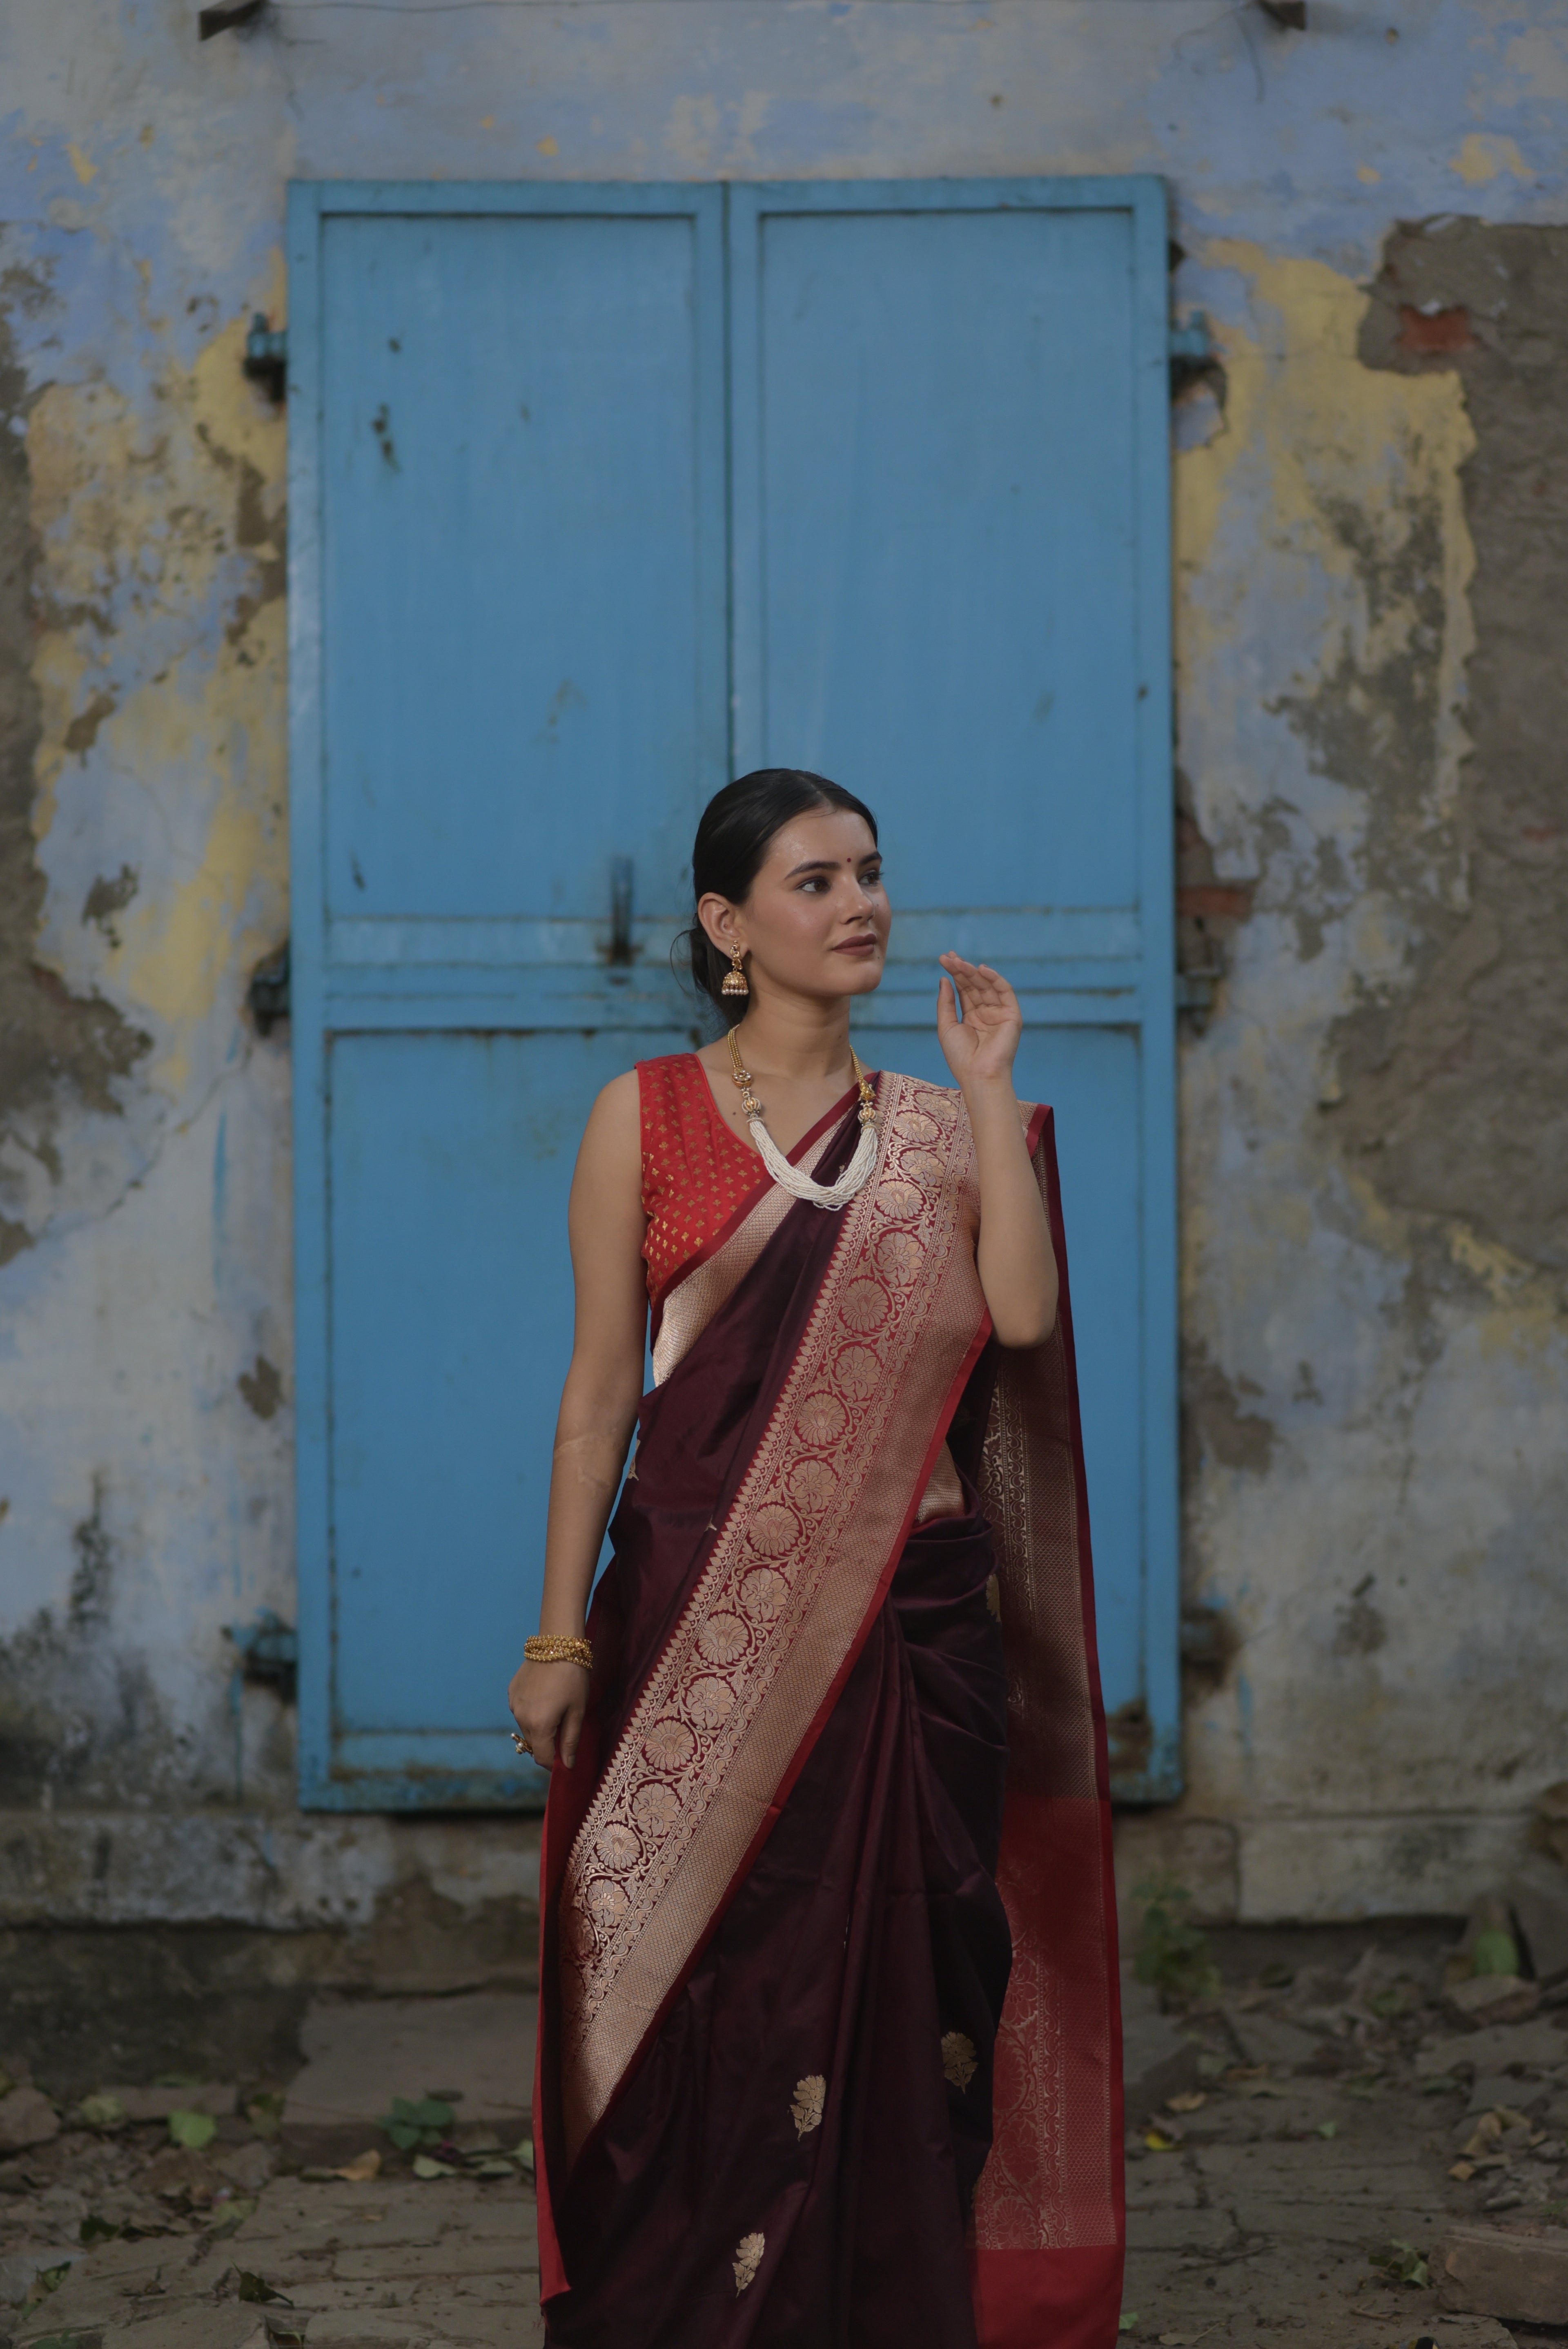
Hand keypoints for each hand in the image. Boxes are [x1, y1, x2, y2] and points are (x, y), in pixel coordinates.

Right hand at [507, 1655, 589, 1769]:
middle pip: (534, 1743)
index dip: (556, 1763)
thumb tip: (568, 1766)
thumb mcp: (577, 1711)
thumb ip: (570, 1741)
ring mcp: (513, 1704)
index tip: (567, 1758)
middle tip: (566, 1727)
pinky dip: (532, 1711)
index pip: (543, 1758)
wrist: (558, 1643)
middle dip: (549, 1744)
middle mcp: (520, 1717)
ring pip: (527, 1727)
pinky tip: (545, 1695)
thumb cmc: (573, 1678)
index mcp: (538, 1725)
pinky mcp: (511, 1691)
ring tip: (557, 1706)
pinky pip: (521, 1710)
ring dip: (540, 1726)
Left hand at [936, 955, 1022, 1089]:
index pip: (964, 989)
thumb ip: (946, 1002)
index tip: (944, 958)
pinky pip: (1005, 992)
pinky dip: (995, 979)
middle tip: (948, 956)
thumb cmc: (960, 1057)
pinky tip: (981, 970)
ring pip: (987, 986)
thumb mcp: (946, 1026)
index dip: (955, 973)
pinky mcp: (1012, 1015)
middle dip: (961, 969)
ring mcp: (999, 1013)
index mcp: (971, 1016)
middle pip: (974, 985)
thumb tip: (944, 979)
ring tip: (958, 961)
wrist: (978, 1075)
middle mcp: (986, 1012)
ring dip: (973, 972)